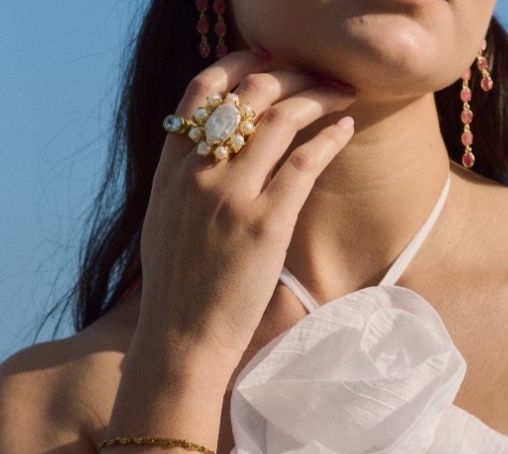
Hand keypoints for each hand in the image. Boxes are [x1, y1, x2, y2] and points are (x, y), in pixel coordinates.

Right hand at [136, 49, 355, 371]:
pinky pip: (304, 160)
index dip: (238, 64)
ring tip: (341, 91)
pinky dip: (329, 136)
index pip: (201, 91)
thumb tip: (204, 155)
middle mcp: (198, 173)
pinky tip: (345, 127)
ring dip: (317, 93)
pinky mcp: (265, 224)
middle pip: (247, 93)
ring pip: (280, 116)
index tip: (266, 61)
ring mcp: (231, 196)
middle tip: (315, 74)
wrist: (181, 339)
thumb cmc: (176, 291)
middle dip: (288, 72)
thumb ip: (181, 182)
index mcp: (171, 171)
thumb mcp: (162, 224)